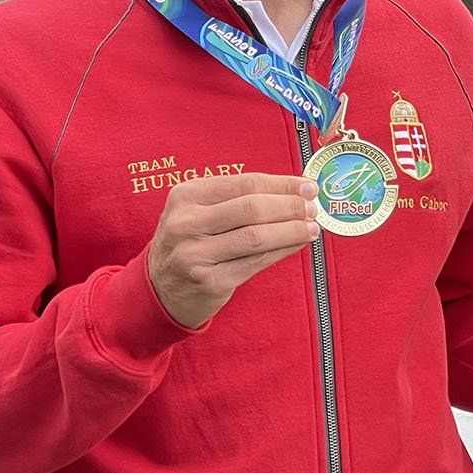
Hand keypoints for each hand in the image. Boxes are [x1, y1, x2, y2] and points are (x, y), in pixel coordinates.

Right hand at [146, 173, 320, 327]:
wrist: (158, 290)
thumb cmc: (190, 242)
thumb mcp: (199, 211)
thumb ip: (238, 198)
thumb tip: (294, 190)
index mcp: (186, 196)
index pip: (245, 183)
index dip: (282, 184)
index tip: (308, 186)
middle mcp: (186, 223)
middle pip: (252, 208)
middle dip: (290, 206)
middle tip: (313, 207)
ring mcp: (195, 255)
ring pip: (257, 237)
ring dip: (292, 231)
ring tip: (312, 227)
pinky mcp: (210, 282)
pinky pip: (256, 262)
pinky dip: (282, 251)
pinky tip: (298, 244)